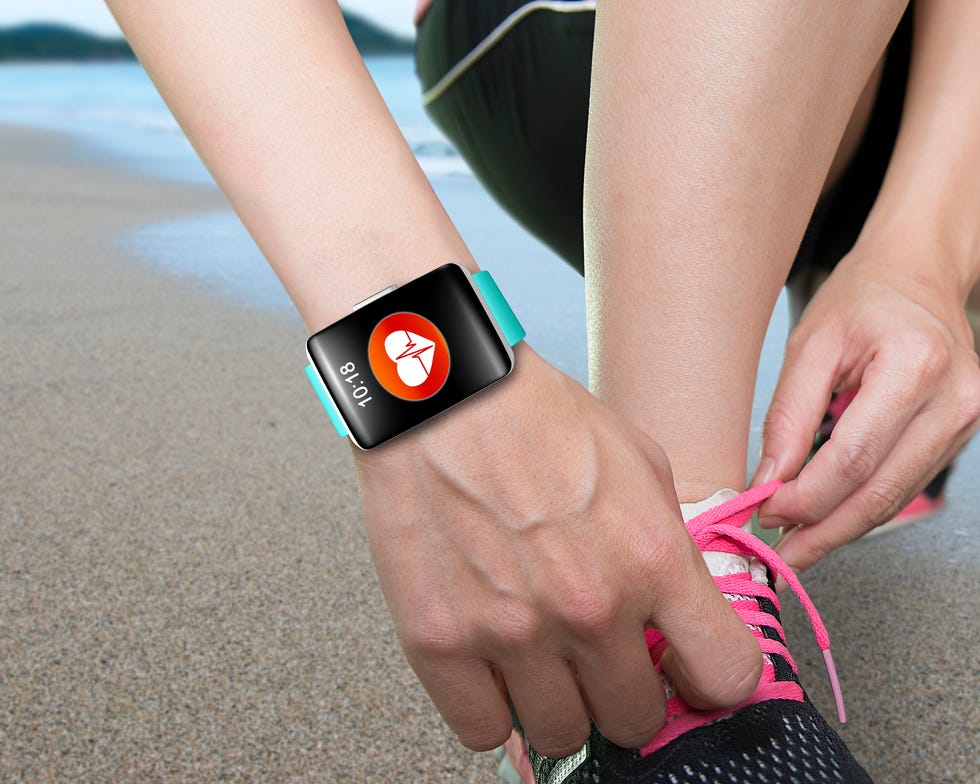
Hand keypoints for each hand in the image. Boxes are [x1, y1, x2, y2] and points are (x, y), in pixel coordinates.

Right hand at [354, 348, 761, 757]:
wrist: (442, 392)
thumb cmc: (537, 417)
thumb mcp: (640, 464)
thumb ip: (670, 549)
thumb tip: (676, 618)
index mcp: (652, 560)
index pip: (727, 678)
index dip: (708, 681)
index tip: (685, 672)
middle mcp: (590, 608)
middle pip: (636, 721)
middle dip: (624, 694)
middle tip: (598, 659)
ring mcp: (512, 631)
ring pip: (561, 736)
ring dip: (558, 706)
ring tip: (540, 660)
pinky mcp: (439, 641)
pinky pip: (482, 731)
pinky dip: (492, 711)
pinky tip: (492, 671)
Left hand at [756, 237, 979, 572]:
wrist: (916, 274)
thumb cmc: (862, 300)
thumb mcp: (809, 346)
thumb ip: (789, 416)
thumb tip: (770, 480)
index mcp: (915, 366)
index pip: (853, 458)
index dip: (805, 497)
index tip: (764, 513)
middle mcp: (955, 399)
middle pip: (880, 491)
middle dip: (823, 530)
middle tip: (779, 554)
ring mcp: (966, 420)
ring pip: (895, 498)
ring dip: (841, 528)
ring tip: (796, 545)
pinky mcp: (960, 434)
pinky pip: (905, 484)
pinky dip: (863, 507)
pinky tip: (828, 519)